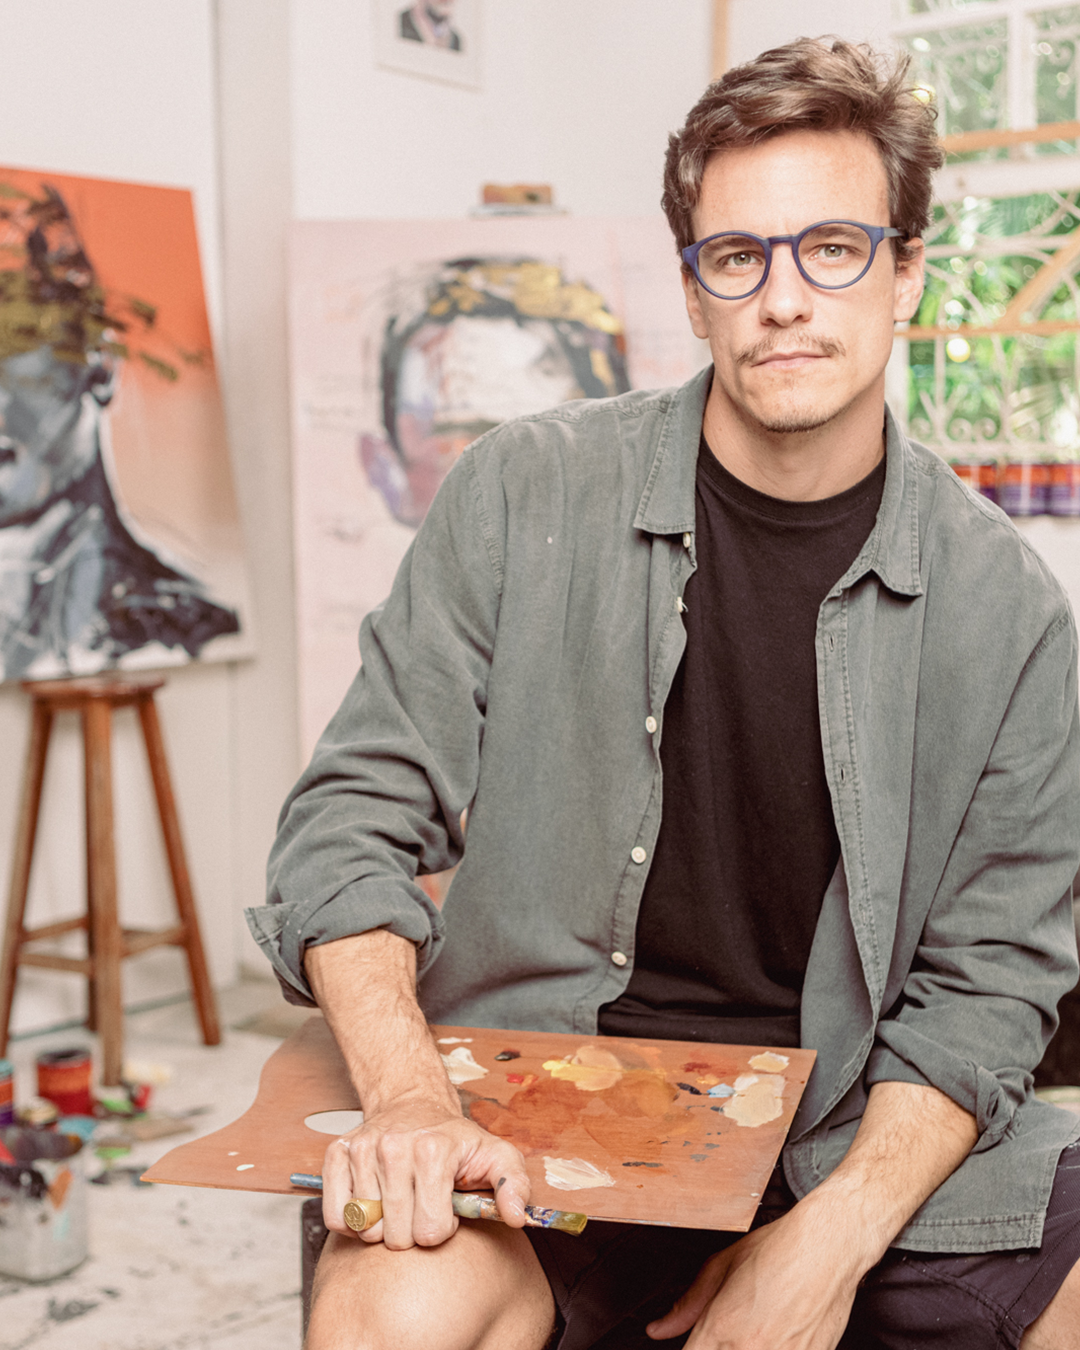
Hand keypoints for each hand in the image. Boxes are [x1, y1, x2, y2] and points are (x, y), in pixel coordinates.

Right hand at [320, 1091, 531, 1249]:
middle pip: (396, 1235)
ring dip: (383, 1225)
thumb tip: (518, 1217)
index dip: (442, 1228)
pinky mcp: (337, 1154)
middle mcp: (394, 1147)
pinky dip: (351, 1221)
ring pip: (366, 1228)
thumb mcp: (495, 1156)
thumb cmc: (454, 1139)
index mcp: (433, 1149)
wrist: (414, 1103)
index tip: (445, 1207)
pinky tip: (373, 1202)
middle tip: (421, 1205)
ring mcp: (362, 1149)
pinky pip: (335, 1216)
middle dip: (412, 1231)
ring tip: (399, 1201)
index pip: (430, 1232)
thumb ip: (514, 1186)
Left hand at [646, 1201, 862, 1349]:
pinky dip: (777, 1348)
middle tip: (733, 1332)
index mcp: (720, 1327)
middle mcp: (748, 1349)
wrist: (828, 1246)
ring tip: (757, 1328)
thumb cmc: (777, 1249)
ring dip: (745, 1348)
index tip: (699, 1345)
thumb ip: (688, 1305)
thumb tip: (657, 1329)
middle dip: (718, 1349)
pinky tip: (778, 1334)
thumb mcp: (722, 1267)